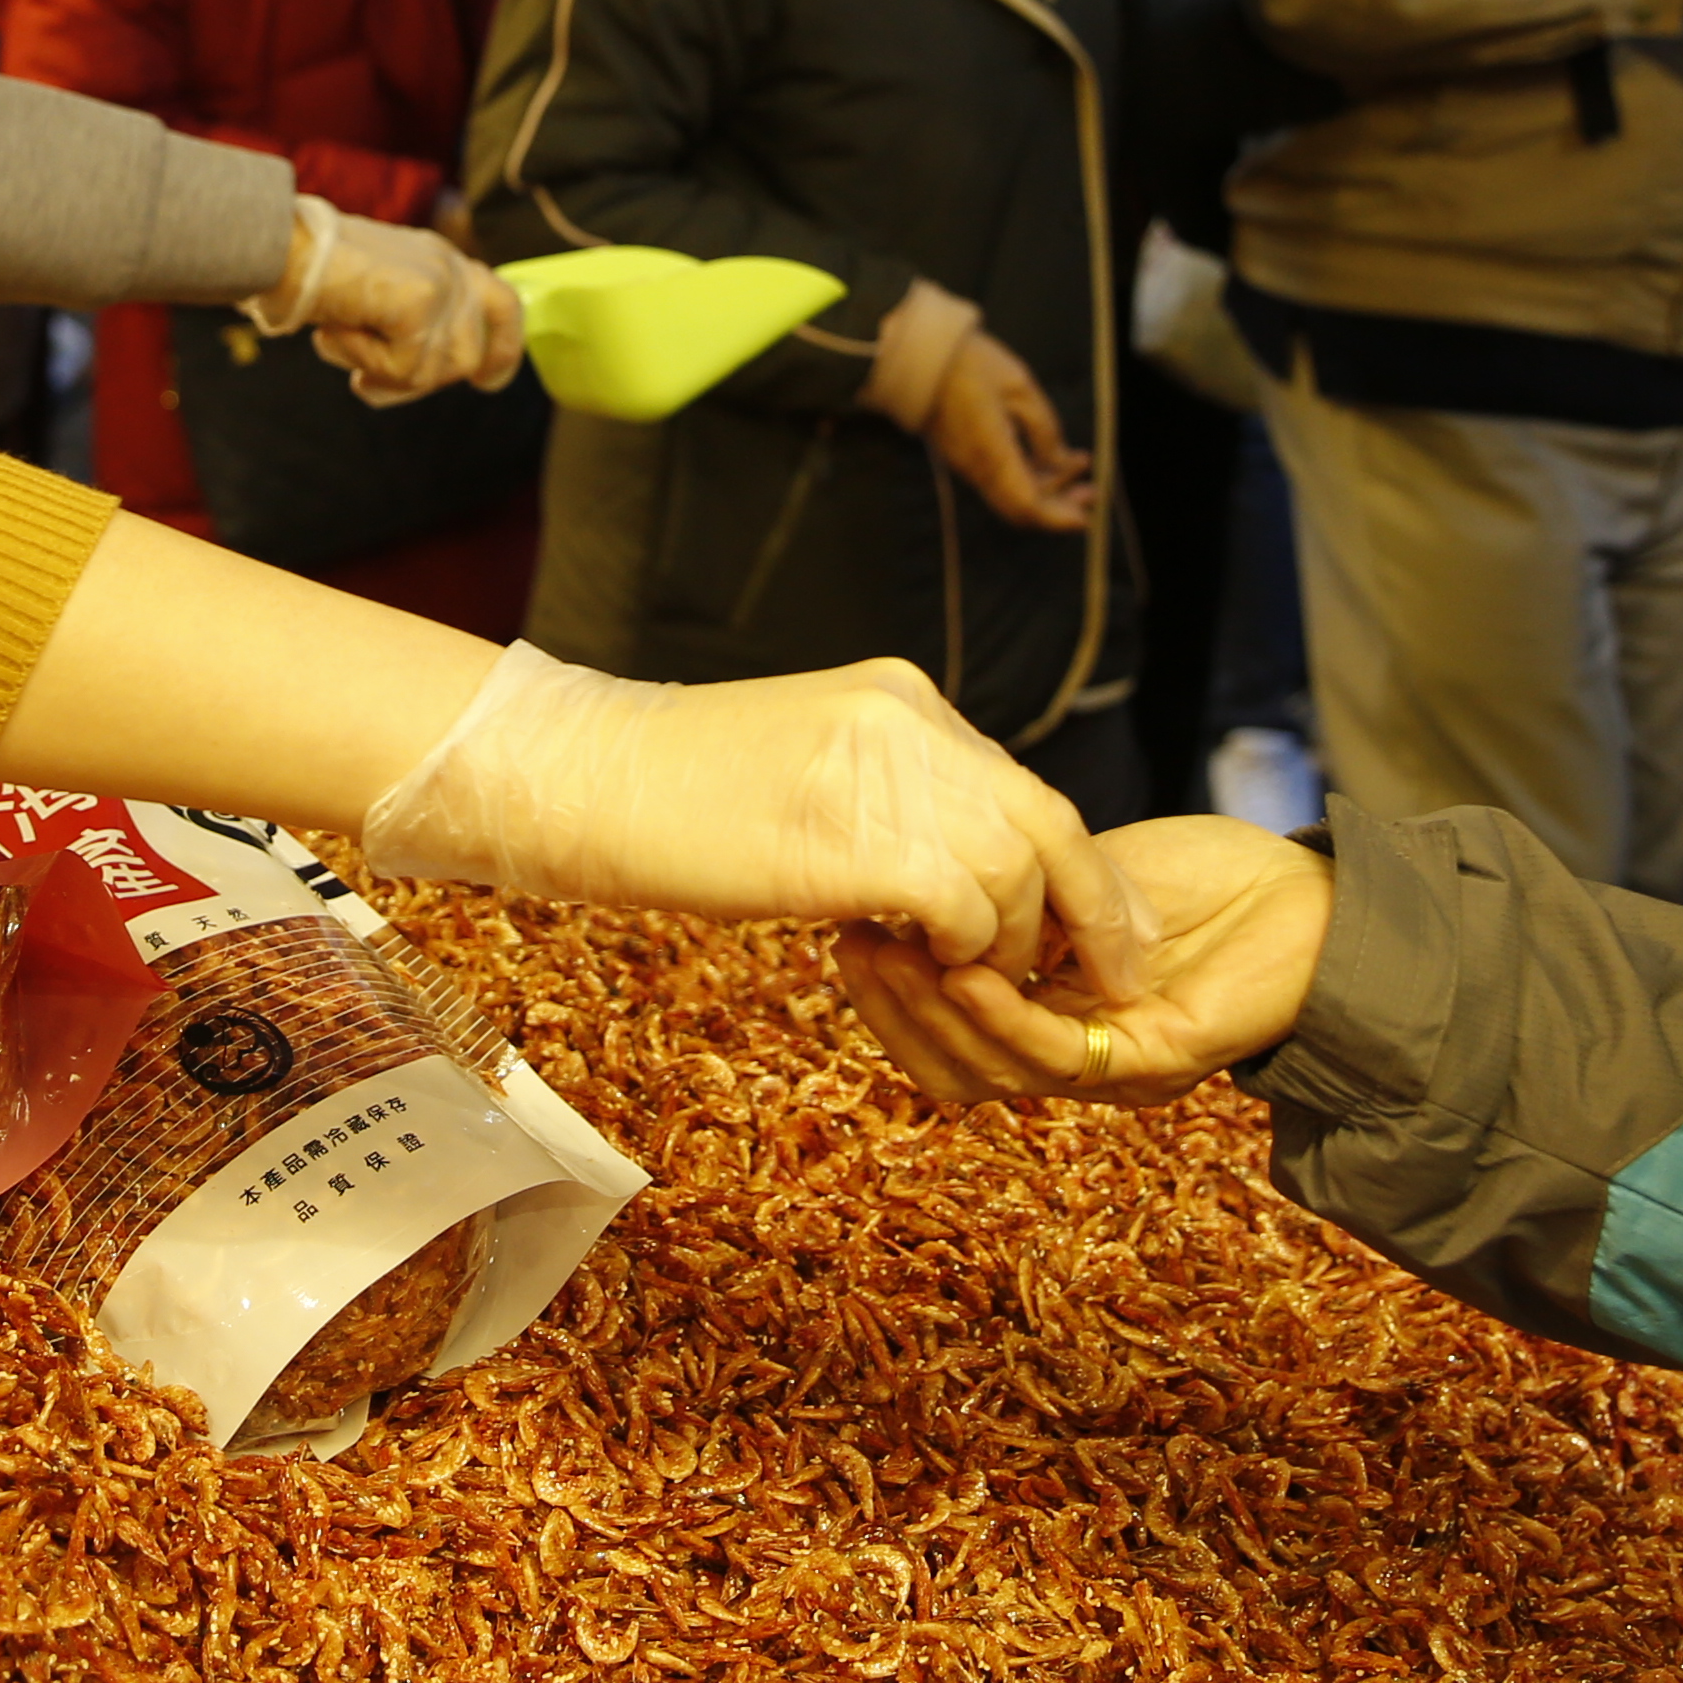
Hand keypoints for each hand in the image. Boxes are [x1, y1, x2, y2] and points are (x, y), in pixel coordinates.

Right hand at [296, 207, 523, 400]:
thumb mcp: (375, 297)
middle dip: (415, 381)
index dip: (503, 348)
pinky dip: (364, 362)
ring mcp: (441, 283)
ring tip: (340, 340)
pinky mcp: (423, 302)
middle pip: (467, 357)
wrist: (281, 247)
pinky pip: (408, 371)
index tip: (486, 383)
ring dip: (382, 372)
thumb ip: (409, 323)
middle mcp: (450, 267)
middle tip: (364, 381)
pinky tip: (336, 331)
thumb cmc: (310, 275)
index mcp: (441, 260)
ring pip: (436, 372)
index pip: (503, 304)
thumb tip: (426, 374)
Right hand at [353, 643, 1156, 998]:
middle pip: (1049, 820)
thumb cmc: (664, 793)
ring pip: (1018, 872)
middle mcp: (911, 722)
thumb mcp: (796, 768)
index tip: (1081, 929)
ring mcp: (889, 775)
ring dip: (1006, 946)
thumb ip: (876, 796)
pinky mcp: (860, 842)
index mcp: (900, 699)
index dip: (1060, 866)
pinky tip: (914, 971)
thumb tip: (932, 875)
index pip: (1019, 785)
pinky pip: (966, 910)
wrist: (576, 779)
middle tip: (1107, 983)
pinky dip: (961, 955)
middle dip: (1088, 911)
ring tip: (967, 983)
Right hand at [828, 815, 1331, 1110]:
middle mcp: (1077, 1059)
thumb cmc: (1206, 882)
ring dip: (933, 1016)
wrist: (1310, 893)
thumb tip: (915, 882)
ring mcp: (1115, 1071)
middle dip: (893, 1010)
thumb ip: (1006, 897)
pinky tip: (961, 970)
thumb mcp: (1077, 876)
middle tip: (850, 943)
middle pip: (956, 1068)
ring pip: (995, 1071)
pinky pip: (1059, 1054)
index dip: (889, 997)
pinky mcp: (1157, 1061)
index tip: (845, 933)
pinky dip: (1002, 1019)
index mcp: (1050, 1021)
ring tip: (890, 952)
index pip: (946, 1038)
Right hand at [921, 332, 1092, 533]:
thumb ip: (1045, 430)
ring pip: (1012, 495)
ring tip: (1079, 465)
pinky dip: (1030, 477)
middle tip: (1092, 492)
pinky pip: (1001, 480)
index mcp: (992, 452)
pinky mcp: (966, 456)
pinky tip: (1051, 459)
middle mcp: (978, 468)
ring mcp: (969, 465)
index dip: (1058, 518)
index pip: (1027, 504)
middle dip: (1059, 507)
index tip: (1086, 518)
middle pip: (1021, 508)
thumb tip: (1062, 462)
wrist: (919, 357)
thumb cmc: (971, 365)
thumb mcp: (1020, 388)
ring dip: (1049, 489)